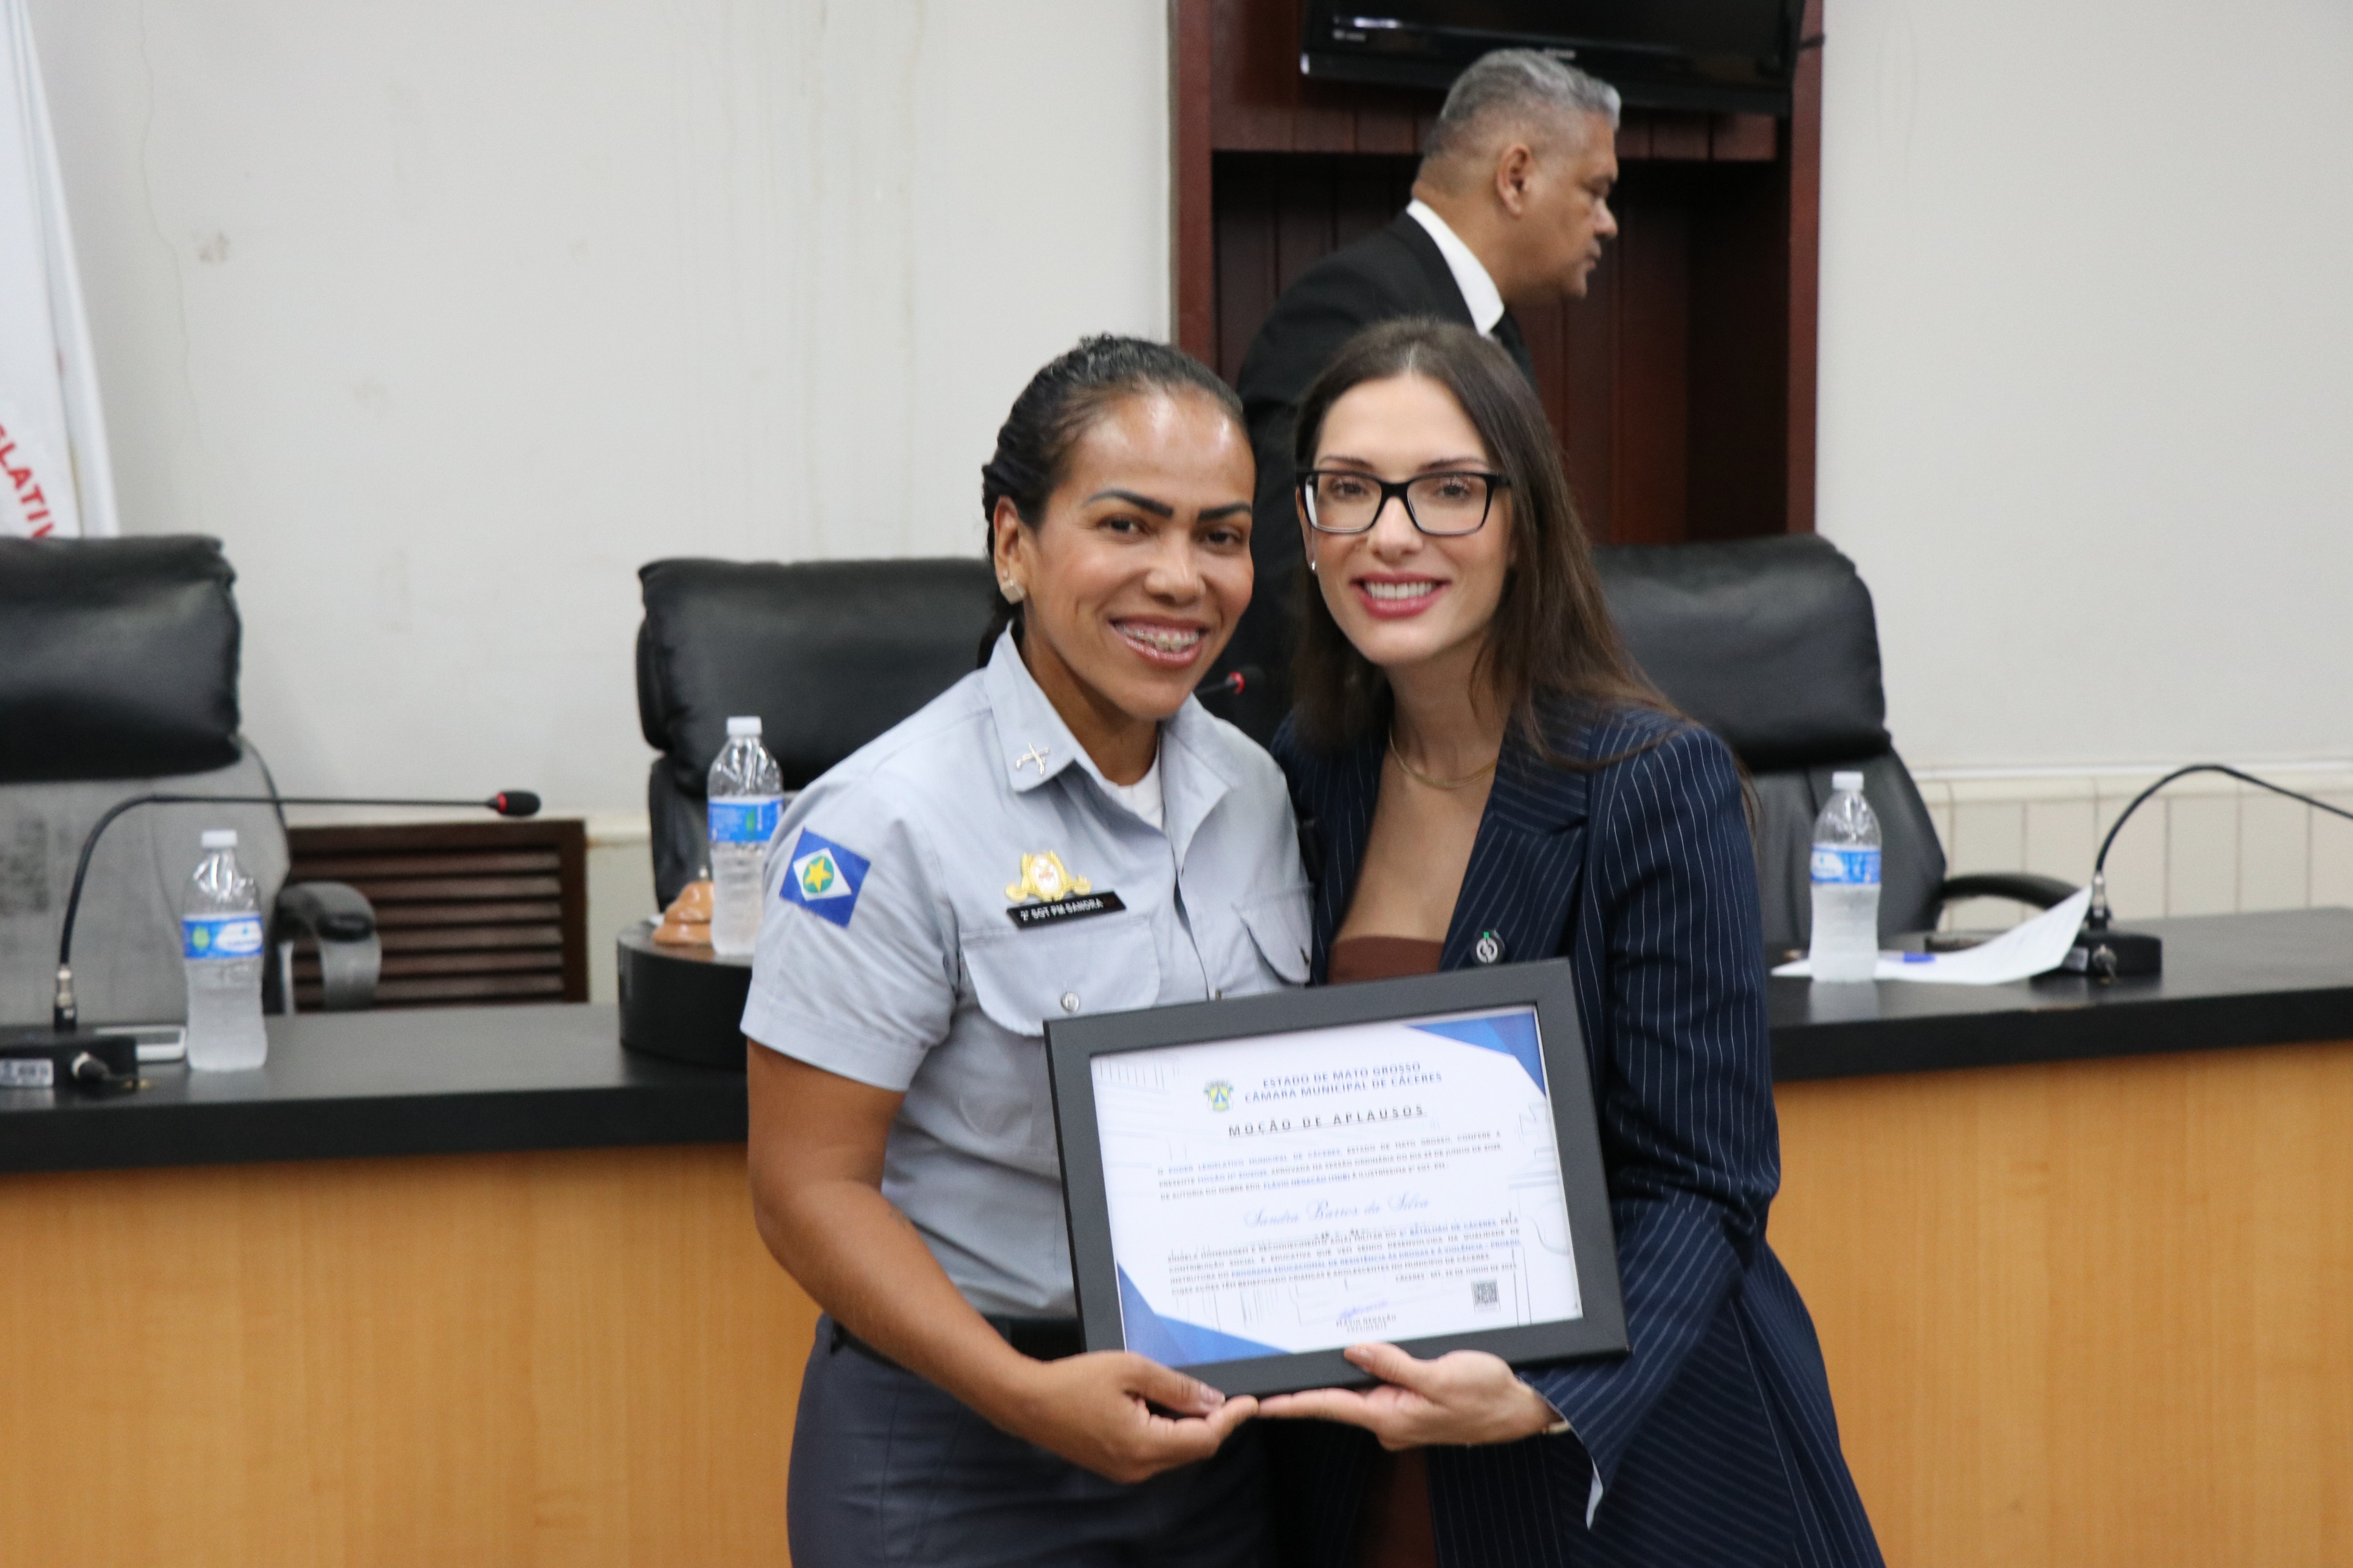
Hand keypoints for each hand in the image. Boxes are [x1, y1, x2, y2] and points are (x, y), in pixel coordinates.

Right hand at [991, 1351, 1258, 1483]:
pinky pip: (1155, 1451)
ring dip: (1189, 1425)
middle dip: (1213, 1421)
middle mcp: (1138, 1467)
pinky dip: (1168, 1430)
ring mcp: (1125, 1470)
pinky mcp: (1115, 1465)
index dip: (1230, 1420)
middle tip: (1227, 1394)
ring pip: (1175, 1451)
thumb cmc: (1073, 1381)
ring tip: (1190, 1394)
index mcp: (1144, 1445)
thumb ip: (1176, 1386)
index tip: (1250, 1403)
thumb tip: (1212, 1399)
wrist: (1027, 1402)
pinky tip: (1163, 1405)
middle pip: (1193, 1448)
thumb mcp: (1131, 1369)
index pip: (1204, 1439)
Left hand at [1257, 1343, 1559, 1449]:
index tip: (1260, 1403)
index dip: (1292, 1403)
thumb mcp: (1440, 1374)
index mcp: (1391, 1416)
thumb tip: (1353, 1350)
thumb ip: (1393, 1363)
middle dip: (1306, 1386)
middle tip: (1271, 1374)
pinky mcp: (1412, 1405)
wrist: (1521, 1407)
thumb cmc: (1487, 1394)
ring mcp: (1400, 1414)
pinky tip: (1359, 1354)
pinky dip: (1367, 1370)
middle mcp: (1390, 1420)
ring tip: (1309, 1356)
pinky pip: (1380, 1386)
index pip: (1330, 1408)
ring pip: (1360, 1389)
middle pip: (1338, 1400)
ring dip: (1339, 1374)